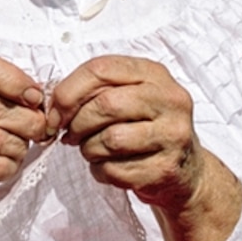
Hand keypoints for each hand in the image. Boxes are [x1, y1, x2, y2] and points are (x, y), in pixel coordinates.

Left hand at [51, 54, 212, 206]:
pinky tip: (108, 166)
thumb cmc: (147, 129)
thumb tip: (55, 106)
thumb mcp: (129, 97)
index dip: (68, 91)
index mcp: (154, 74)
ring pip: (109, 140)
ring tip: (93, 150)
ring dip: (88, 149)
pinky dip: (100, 171)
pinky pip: (115, 170)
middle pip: (106, 105)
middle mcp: (170, 100)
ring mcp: (172, 135)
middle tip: (71, 135)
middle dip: (77, 123)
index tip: (55, 111)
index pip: (101, 69)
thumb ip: (96, 92)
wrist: (186, 171)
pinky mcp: (166, 168)